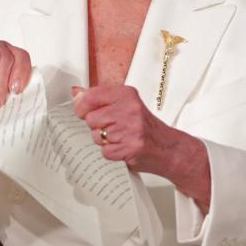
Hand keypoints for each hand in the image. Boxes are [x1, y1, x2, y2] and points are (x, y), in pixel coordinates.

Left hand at [72, 84, 211, 210]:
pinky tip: (122, 147)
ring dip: (104, 141)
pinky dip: (111, 153)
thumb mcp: (125, 105)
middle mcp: (129, 109)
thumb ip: (100, 98)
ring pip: (96, 136)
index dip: (82, 106)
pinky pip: (105, 152)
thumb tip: (76, 92)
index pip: (91, 96)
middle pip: (90, 119)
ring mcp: (131, 129)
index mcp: (126, 95)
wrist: (169, 148)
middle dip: (96, 127)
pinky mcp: (131, 147)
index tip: (83, 111)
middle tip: (112, 128)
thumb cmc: (145, 127)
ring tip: (120, 138)